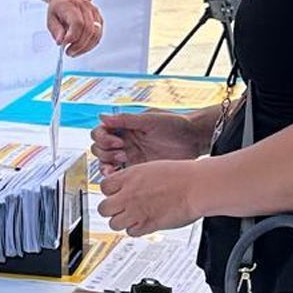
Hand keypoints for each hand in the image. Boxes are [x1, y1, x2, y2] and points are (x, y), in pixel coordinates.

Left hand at [46, 0, 102, 56]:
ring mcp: (94, 12)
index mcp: (71, 5)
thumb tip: (60, 42)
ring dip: (85, 47)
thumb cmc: (58, 9)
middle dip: (79, 45)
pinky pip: (98, 35)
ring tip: (74, 52)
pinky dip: (90, 44)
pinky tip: (81, 48)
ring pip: (95, 33)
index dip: (72, 36)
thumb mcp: (50, 19)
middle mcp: (85, 7)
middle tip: (69, 52)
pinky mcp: (99, 19)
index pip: (77, 22)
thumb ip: (56, 30)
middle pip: (88, 29)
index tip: (64, 45)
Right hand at [90, 110, 207, 175]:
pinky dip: (114, 176)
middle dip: (106, 151)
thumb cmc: (174, 125)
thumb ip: (125, 119)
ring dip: (108, 163)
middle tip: (123, 152)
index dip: (103, 138)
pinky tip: (118, 175)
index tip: (118, 141)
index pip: (100, 133)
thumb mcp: (149, 120)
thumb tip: (102, 117)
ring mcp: (129, 156)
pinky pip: (118, 175)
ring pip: (105, 162)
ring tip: (124, 161)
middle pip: (99, 148)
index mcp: (124, 128)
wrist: (193, 140)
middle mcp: (124, 142)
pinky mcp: (137, 169)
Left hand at [97, 160, 202, 236]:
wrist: (197, 186)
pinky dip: (136, 230)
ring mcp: (137, 211)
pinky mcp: (148, 225)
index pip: (103, 187)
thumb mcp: (150, 168)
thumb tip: (127, 184)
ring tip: (131, 218)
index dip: (109, 192)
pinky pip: (132, 233)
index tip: (115, 194)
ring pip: (114, 224)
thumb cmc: (181, 176)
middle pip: (103, 208)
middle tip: (119, 208)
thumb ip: (135, 178)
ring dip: (122, 222)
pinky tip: (144, 223)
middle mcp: (129, 194)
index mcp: (129, 177)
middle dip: (110, 209)